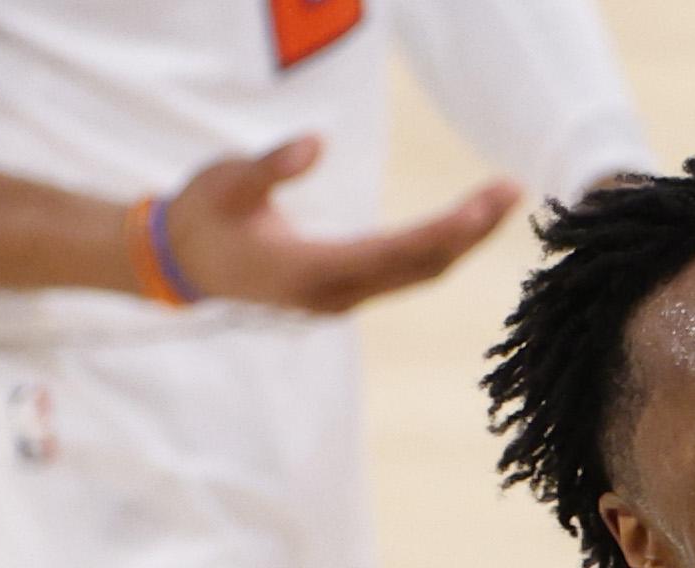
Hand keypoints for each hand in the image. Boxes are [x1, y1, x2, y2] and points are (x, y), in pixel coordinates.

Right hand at [159, 138, 518, 314]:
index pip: (396, 251)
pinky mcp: (345, 291)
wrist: (183, 263)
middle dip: (470, 231)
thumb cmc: (203, 215)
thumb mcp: (226, 181)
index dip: (446, 229)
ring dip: (462, 240)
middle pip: (422, 266)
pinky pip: (406, 273)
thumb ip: (271, 167)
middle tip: (512, 191)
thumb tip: (316, 143)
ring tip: (501, 200)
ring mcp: (343, 298)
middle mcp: (336, 293)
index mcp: (310, 271)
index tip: (485, 204)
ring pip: (418, 273)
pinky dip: (440, 248)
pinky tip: (466, 224)